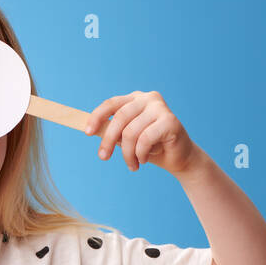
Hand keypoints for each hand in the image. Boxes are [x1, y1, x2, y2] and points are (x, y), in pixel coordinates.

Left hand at [82, 91, 197, 175]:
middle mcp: (148, 99)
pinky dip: (141, 154)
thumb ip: (113, 132)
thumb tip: (92, 130)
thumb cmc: (150, 148)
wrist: (178, 158)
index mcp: (135, 99)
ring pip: (131, 132)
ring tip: (132, 165)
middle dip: (108, 140)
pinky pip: (145, 139)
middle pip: (119, 118)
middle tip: (103, 157)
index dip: (97, 116)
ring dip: (128, 154)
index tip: (87, 132)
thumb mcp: (127, 139)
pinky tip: (144, 160)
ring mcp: (160, 108)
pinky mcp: (170, 121)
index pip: (111, 103)